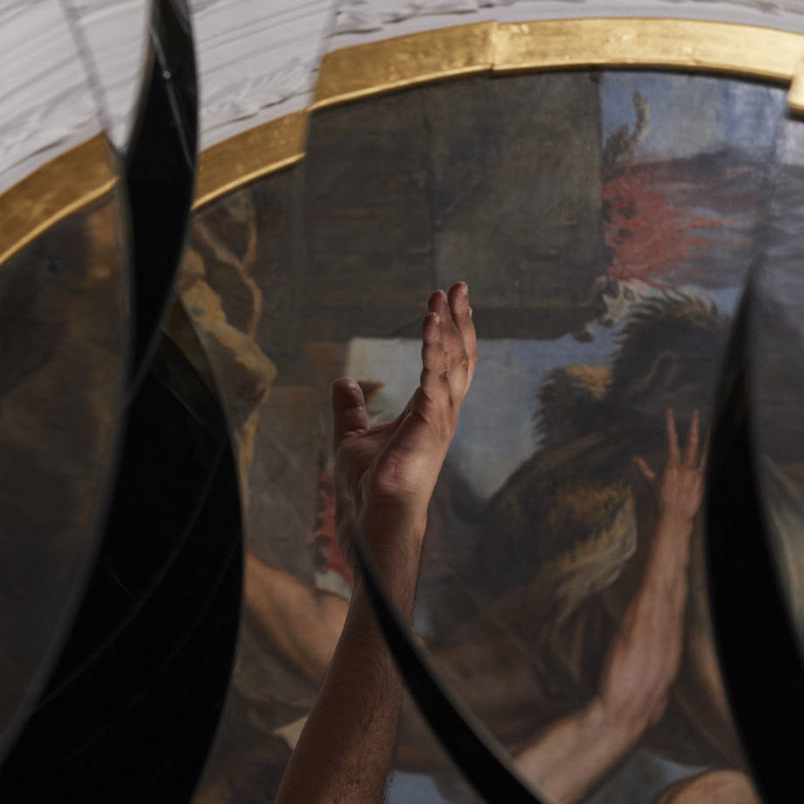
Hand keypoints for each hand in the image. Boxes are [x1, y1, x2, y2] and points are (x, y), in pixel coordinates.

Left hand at [332, 283, 476, 554]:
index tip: (450, 300)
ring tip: (442, 297)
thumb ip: (350, 409)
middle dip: (460, 320)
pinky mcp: (429, 424)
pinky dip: (434, 348)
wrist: (373, 516)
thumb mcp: (350, 437)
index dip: (451, 331)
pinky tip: (429, 324)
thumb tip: (343, 381)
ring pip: (453, 362)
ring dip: (448, 327)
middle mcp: (442, 411)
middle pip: (460, 356)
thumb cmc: (368, 486)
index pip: (448, 362)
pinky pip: (435, 377)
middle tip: (458, 286)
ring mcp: (440, 418)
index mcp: (429, 411)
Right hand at [635, 409, 703, 527]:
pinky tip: (711, 444)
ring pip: (702, 450)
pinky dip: (708, 452)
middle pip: (691, 441)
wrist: (674, 516)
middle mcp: (684, 466)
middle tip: (696, 412)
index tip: (670, 411)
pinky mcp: (702, 480)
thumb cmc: (661, 499)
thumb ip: (644, 468)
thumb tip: (634, 459)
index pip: (670, 439)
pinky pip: (706, 462)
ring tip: (710, 424)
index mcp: (670, 464)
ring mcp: (694, 473)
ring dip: (705, 436)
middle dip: (694, 425)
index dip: (670, 424)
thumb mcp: (651, 482)